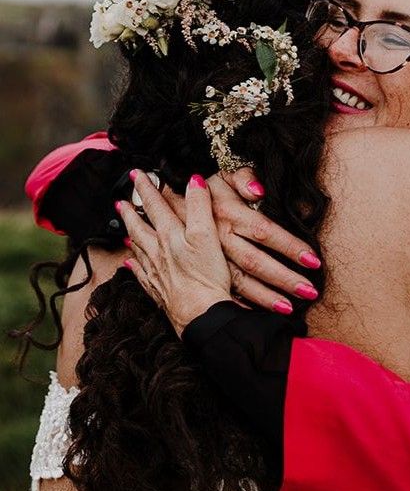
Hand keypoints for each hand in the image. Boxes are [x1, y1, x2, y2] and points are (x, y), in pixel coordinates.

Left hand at [120, 171, 234, 337]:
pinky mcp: (159, 290)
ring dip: (130, 234)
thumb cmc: (206, 277)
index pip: (155, 205)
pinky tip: (131, 264)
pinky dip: (134, 266)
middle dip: (130, 211)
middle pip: (139, 226)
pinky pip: (141, 274)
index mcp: (170, 235)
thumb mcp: (207, 235)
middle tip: (121, 201)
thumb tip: (194, 181)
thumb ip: (199, 206)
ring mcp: (156, 272)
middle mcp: (158, 252)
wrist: (201, 316)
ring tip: (124, 227)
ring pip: (137, 248)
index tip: (136, 175)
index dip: (146, 188)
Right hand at [162, 165, 321, 312]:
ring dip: (265, 297)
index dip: (289, 246)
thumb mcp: (226, 173)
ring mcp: (211, 257)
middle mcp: (220, 238)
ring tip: (289, 309)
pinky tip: (258, 315)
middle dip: (283, 278)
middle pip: (255, 262)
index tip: (313, 260)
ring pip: (240, 281)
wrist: (171, 200)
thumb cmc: (211, 187)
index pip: (265, 232)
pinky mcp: (205, 269)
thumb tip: (259, 191)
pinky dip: (242, 304)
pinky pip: (225, 290)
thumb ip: (244, 178)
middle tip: (309, 291)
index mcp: (229, 213)